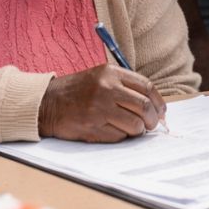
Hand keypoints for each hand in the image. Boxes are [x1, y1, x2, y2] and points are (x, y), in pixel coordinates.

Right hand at [38, 64, 166, 142]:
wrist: (46, 103)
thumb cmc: (77, 91)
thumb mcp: (100, 77)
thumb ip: (125, 86)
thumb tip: (154, 105)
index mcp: (111, 73)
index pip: (147, 87)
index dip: (158, 102)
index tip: (161, 112)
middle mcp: (106, 88)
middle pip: (144, 107)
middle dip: (152, 120)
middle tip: (151, 125)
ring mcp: (99, 108)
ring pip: (135, 124)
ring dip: (138, 130)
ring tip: (132, 129)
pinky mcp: (92, 126)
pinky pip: (119, 136)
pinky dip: (122, 136)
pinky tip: (113, 131)